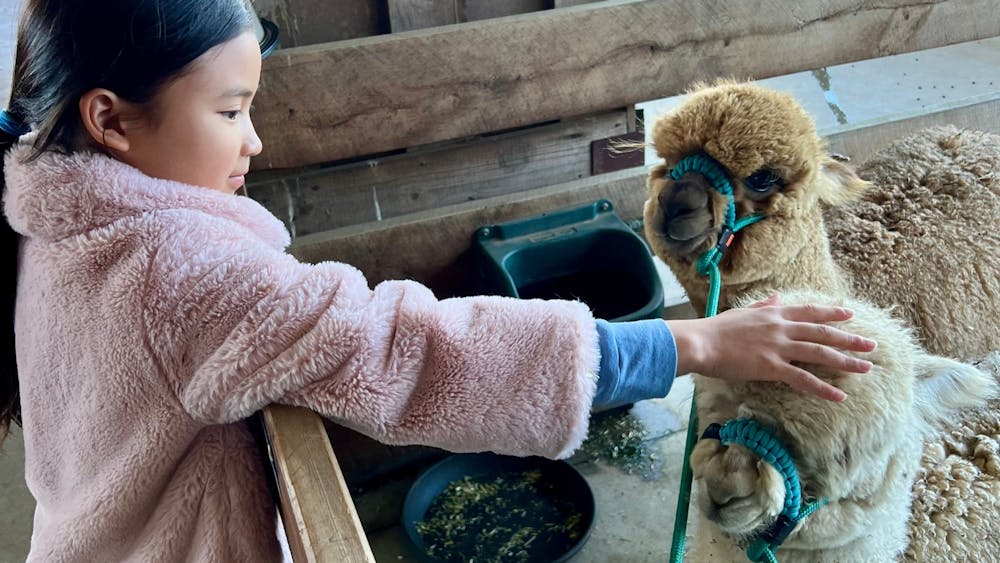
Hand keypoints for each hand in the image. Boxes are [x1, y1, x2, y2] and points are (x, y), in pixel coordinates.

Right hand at [666, 294, 875, 401]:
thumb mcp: (742, 312)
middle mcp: (781, 328)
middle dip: (849, 339)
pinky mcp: (771, 367)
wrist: (700, 342)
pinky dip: (822, 388)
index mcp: (774, 314)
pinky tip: (839, 396)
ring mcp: (778, 347)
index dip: (832, 314)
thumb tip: (777, 297)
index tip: (850, 315)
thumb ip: (763, 306)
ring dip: (845, 361)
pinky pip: (803, 379)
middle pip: (822, 333)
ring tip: (866, 368)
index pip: (810, 312)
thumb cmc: (715, 329)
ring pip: (820, 354)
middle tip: (871, 345)